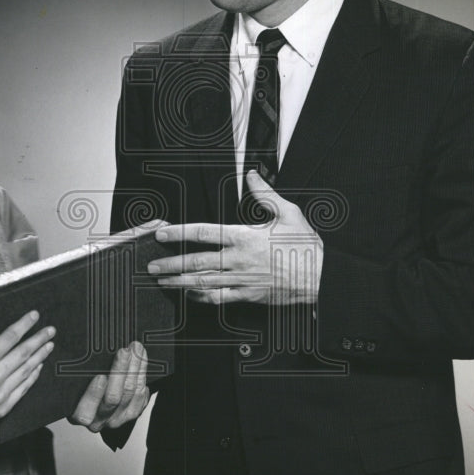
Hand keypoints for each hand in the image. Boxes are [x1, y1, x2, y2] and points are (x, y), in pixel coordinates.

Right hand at [0, 311, 54, 424]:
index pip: (9, 338)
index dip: (24, 325)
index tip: (34, 316)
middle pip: (22, 354)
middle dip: (39, 340)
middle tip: (50, 330)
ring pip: (26, 371)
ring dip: (40, 356)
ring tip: (49, 345)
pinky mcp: (3, 407)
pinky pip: (24, 388)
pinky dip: (33, 375)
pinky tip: (39, 365)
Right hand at [69, 341, 149, 431]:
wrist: (96, 395)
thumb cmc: (82, 384)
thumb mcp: (76, 380)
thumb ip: (80, 373)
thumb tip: (83, 357)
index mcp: (80, 415)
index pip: (84, 412)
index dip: (93, 394)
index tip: (100, 376)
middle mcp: (99, 421)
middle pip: (113, 398)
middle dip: (120, 371)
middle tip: (124, 352)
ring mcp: (117, 419)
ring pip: (130, 394)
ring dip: (135, 369)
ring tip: (136, 350)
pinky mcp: (131, 414)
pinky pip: (141, 398)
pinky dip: (142, 379)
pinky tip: (141, 366)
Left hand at [147, 171, 322, 304]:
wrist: (321, 277)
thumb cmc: (306, 247)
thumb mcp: (289, 213)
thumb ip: (266, 194)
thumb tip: (253, 176)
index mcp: (245, 237)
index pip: (204, 232)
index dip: (179, 232)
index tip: (162, 233)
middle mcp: (239, 260)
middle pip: (196, 261)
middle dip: (171, 263)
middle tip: (152, 265)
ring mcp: (241, 280)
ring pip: (203, 282)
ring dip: (179, 282)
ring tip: (162, 281)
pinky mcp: (248, 295)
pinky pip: (218, 298)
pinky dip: (201, 297)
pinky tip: (188, 295)